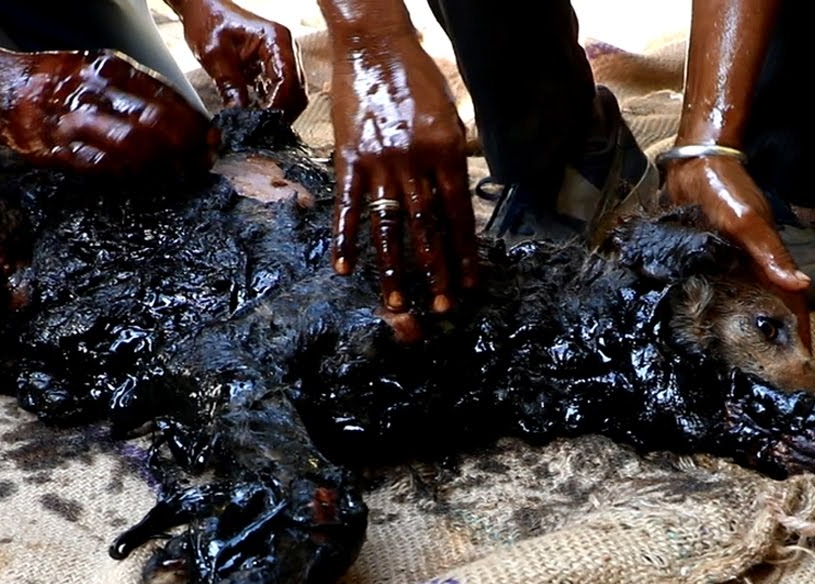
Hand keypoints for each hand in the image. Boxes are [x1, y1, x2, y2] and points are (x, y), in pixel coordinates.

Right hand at [0, 48, 214, 175]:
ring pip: (132, 145)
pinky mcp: (58, 150)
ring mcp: (75, 122)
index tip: (212, 137)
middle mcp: (95, 92)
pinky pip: (101, 166)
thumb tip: (175, 115)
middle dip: (186, 146)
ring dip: (162, 164)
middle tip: (203, 161)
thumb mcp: (94, 68)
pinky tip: (144, 180)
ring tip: (180, 174)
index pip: (164, 95)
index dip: (193, 121)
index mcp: (108, 69)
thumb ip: (131, 89)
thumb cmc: (52, 79)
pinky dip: (127, 175)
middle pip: (154, 122)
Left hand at [174, 0, 306, 120]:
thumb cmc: (209, 22)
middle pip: (297, 92)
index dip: (277, 107)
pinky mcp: (274, 68)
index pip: (287, 80)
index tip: (260, 125)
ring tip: (255, 127)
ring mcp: (283, 59)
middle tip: (258, 132)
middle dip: (281, 114)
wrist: (204, 10)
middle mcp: (286, 48)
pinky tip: (255, 117)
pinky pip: (282, 93)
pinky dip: (271, 108)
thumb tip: (239, 118)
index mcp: (276, 39)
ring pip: (293, 96)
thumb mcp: (215, 55)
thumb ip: (230, 85)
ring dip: (278, 114)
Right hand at [328, 33, 477, 314]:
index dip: (466, 252)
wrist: (375, 46)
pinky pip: (347, 206)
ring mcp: (379, 162)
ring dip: (393, 267)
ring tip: (396, 301)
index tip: (471, 283)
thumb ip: (450, 161)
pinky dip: (345, 238)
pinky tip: (343, 267)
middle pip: (427, 228)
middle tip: (442, 306)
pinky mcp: (349, 158)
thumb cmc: (417, 79)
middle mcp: (414, 161)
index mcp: (445, 151)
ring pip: (389, 225)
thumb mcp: (449, 117)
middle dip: (436, 271)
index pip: (458, 214)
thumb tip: (453, 204)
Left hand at [664, 155, 813, 347]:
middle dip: (769, 339)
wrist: (694, 165)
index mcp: (767, 260)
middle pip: (767, 308)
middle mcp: (751, 265)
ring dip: (741, 327)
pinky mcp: (707, 258)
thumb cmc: (724, 190)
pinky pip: (716, 289)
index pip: (790, 304)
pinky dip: (715, 308)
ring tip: (733, 361)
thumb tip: (800, 286)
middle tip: (762, 373)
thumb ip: (769, 254)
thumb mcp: (748, 223)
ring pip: (742, 302)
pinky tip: (702, 326)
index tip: (800, 365)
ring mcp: (729, 262)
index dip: (798, 333)